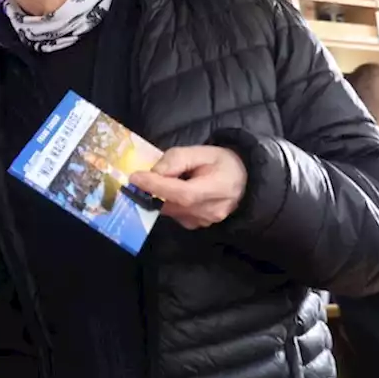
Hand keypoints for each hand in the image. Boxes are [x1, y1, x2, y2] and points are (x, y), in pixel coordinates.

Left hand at [130, 146, 247, 229]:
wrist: (243, 180)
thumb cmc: (223, 163)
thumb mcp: (203, 152)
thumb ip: (178, 159)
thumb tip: (155, 172)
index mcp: (217, 189)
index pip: (183, 193)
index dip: (157, 186)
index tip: (135, 177)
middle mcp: (210, 211)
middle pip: (172, 204)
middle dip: (152, 191)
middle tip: (140, 177)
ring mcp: (203, 222)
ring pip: (170, 210)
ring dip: (160, 196)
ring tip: (163, 180)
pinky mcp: (196, 225)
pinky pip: (174, 214)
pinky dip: (167, 202)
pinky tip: (173, 191)